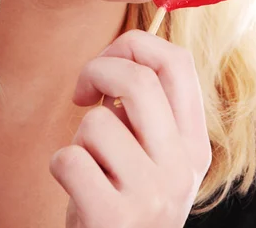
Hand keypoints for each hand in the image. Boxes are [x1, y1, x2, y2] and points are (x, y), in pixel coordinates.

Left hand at [49, 29, 211, 227]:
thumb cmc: (126, 199)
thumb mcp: (154, 157)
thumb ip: (148, 111)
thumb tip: (122, 52)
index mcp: (194, 144)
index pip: (179, 63)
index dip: (137, 44)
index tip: (110, 58)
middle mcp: (182, 167)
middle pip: (138, 79)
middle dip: (97, 69)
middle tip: (83, 91)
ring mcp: (151, 195)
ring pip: (97, 121)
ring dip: (80, 136)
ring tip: (91, 163)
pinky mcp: (113, 218)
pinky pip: (70, 158)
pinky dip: (61, 165)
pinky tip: (76, 187)